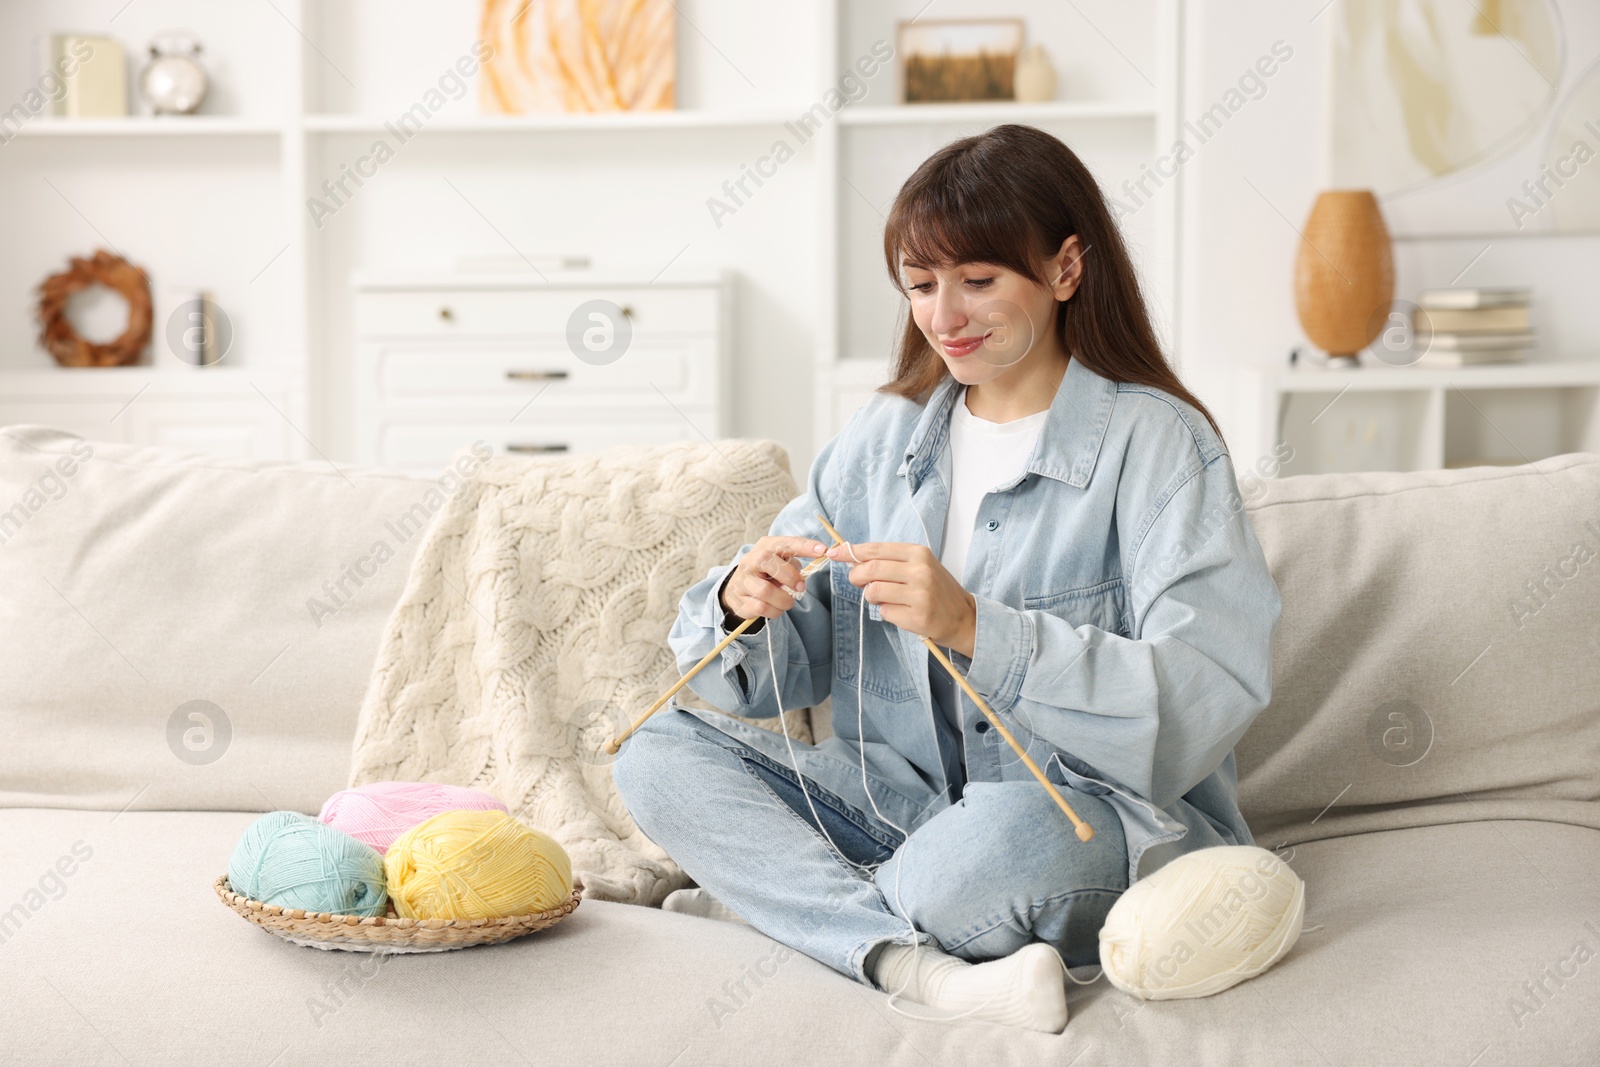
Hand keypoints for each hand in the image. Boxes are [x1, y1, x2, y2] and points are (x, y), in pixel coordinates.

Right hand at [721, 536, 827, 620]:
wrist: (739, 590)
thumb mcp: (781, 564)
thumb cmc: (767, 574)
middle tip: (801, 587)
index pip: (783, 543)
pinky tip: (776, 608)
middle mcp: (749, 561)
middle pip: (766, 560)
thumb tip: (809, 568)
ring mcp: (741, 580)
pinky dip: (775, 611)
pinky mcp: (739, 600)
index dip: (803, 546)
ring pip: (765, 590)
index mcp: (763, 547)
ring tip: (788, 601)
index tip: (822, 550)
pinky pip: (761, 607)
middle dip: (789, 576)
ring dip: (783, 599)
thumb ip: (793, 564)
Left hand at [825, 541, 976, 656]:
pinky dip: (885, 612)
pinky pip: (884, 612)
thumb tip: (853, 557)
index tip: (834, 553)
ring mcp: (920, 595)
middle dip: (856, 576)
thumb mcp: (920, 566)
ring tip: (884, 598)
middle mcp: (920, 571)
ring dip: (871, 596)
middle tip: (858, 582)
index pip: (876, 549)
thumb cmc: (937, 590)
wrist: (964, 617)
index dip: (851, 551)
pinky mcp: (917, 617)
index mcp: (919, 553)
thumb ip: (890, 561)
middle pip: (870, 569)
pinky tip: (900, 611)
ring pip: (873, 591)